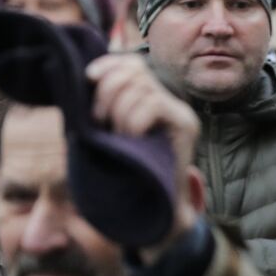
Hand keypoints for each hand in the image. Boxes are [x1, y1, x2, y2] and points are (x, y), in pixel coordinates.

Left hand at [86, 54, 201, 260]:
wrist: (157, 212)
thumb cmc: (128, 177)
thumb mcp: (108, 137)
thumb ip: (106, 106)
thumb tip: (89, 74)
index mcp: (153, 100)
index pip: (131, 64)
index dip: (108, 66)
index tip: (89, 80)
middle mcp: (171, 103)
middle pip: (134, 71)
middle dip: (107, 93)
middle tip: (101, 122)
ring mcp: (181, 113)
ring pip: (140, 88)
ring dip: (119, 112)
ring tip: (120, 137)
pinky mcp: (186, 126)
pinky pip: (152, 105)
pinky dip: (135, 120)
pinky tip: (133, 139)